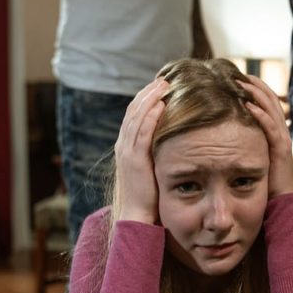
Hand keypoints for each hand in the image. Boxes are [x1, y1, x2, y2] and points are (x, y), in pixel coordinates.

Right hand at [113, 78, 168, 222]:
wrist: (136, 214)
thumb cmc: (148, 193)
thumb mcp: (149, 165)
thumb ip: (154, 150)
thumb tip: (170, 135)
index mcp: (125, 145)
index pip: (133, 113)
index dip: (145, 97)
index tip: (160, 85)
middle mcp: (123, 144)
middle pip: (134, 110)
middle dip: (148, 92)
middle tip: (164, 79)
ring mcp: (127, 151)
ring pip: (136, 117)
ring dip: (150, 99)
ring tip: (164, 85)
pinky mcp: (135, 159)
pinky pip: (142, 133)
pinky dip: (150, 117)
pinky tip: (161, 105)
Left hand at [240, 76, 292, 197]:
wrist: (280, 202)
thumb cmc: (264, 181)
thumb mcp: (252, 155)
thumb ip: (244, 142)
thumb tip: (222, 132)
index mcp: (274, 131)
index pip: (267, 103)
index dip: (256, 89)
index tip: (240, 77)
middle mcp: (280, 132)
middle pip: (270, 101)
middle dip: (256, 86)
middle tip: (240, 74)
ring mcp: (282, 140)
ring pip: (271, 110)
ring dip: (257, 94)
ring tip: (243, 83)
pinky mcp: (281, 150)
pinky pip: (271, 127)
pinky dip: (260, 114)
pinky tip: (248, 105)